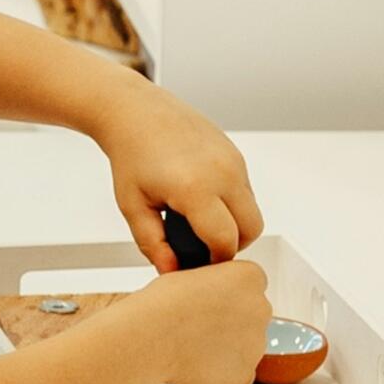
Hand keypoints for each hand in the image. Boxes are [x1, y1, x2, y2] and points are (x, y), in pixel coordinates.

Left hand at [95, 84, 264, 271]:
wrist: (136, 113)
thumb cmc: (131, 155)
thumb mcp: (133, 206)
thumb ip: (153, 244)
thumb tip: (171, 271)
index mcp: (195, 188)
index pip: (225, 241)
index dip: (214, 261)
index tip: (199, 264)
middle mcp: (222, 172)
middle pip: (251, 229)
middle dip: (231, 245)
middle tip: (203, 248)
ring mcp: (233, 160)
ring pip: (253, 209)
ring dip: (235, 224)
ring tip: (200, 224)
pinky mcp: (235, 153)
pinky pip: (246, 190)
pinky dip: (232, 204)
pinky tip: (203, 202)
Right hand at [145, 259, 271, 383]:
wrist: (150, 337)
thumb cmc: (161, 306)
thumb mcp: (191, 275)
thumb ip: (213, 284)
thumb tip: (210, 295)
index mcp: (249, 278)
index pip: (251, 284)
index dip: (228, 295)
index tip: (212, 303)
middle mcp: (260, 308)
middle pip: (252, 316)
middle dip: (232, 322)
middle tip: (201, 327)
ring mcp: (255, 343)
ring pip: (246, 346)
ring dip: (227, 348)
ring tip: (194, 347)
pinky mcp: (244, 372)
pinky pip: (239, 374)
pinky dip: (222, 373)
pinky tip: (199, 365)